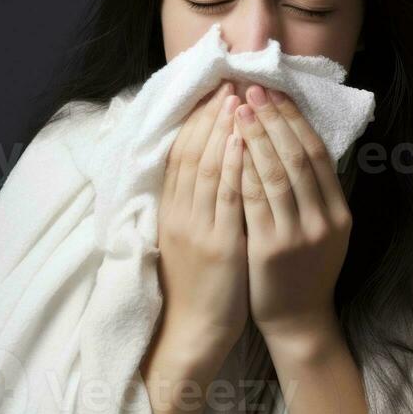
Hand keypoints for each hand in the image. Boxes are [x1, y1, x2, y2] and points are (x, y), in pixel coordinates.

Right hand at [156, 80, 249, 354]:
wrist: (193, 332)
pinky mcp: (217, 245)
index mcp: (171, 211)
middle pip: (189, 152)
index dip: (196, 121)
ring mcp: (196, 228)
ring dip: (221, 129)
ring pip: (204, 167)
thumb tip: (209, 170)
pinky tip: (242, 139)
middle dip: (209, 115)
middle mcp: (178, 214)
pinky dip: (231, 164)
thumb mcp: (187, 240)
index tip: (213, 93)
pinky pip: (224, 196)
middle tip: (227, 81)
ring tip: (237, 98)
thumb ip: (194, 205)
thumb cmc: (197, 286)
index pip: (179, 154)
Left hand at [234, 85, 350, 344]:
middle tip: (251, 88)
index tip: (273, 93)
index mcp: (339, 212)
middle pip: (297, 156)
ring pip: (276, 172)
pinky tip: (228, 146)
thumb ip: (316, 194)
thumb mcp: (323, 231)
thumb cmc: (303, 271)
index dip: (294, 119)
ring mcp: (298, 234)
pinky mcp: (270, 248)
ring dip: (255, 135)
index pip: (317, 153)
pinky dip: (242, 168)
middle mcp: (323, 219)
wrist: (297, 321)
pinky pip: (254, 198)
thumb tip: (298, 142)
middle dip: (273, 118)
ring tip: (237, 107)